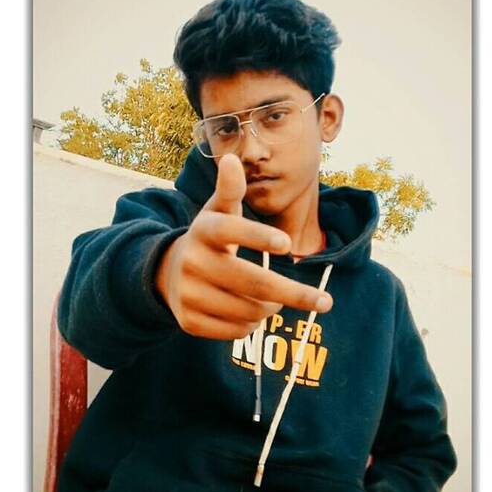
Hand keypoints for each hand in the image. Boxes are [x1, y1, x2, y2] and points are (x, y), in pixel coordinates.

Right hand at [155, 153, 333, 339]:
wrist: (168, 273)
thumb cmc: (209, 239)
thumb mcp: (218, 212)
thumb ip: (230, 190)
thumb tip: (231, 159)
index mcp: (205, 230)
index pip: (233, 230)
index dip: (259, 236)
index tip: (287, 244)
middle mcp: (193, 262)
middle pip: (255, 282)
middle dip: (295, 294)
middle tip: (324, 302)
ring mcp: (189, 294)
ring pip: (249, 311)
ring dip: (271, 309)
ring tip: (272, 301)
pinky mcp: (189, 322)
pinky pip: (236, 331)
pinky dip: (252, 326)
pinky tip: (250, 315)